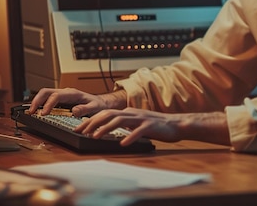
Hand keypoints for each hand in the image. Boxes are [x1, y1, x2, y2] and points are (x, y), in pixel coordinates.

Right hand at [29, 88, 125, 116]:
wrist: (101, 103)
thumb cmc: (98, 105)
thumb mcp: (95, 108)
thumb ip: (85, 109)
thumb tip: (74, 111)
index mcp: (72, 93)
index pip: (56, 95)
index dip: (48, 104)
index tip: (44, 114)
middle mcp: (65, 92)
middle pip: (46, 91)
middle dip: (36, 100)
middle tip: (31, 112)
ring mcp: (62, 96)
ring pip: (45, 94)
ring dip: (36, 102)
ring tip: (30, 112)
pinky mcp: (60, 100)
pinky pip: (47, 99)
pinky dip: (40, 104)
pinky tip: (37, 111)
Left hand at [74, 108, 230, 146]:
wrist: (176, 124)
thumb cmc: (156, 126)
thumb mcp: (137, 122)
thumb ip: (124, 123)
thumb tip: (109, 127)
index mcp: (128, 112)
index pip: (106, 113)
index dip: (92, 119)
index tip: (80, 127)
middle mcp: (133, 113)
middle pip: (109, 114)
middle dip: (93, 122)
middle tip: (82, 131)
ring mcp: (142, 119)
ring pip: (120, 121)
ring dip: (106, 128)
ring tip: (96, 136)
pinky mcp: (151, 126)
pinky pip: (139, 131)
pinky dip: (130, 136)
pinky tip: (122, 143)